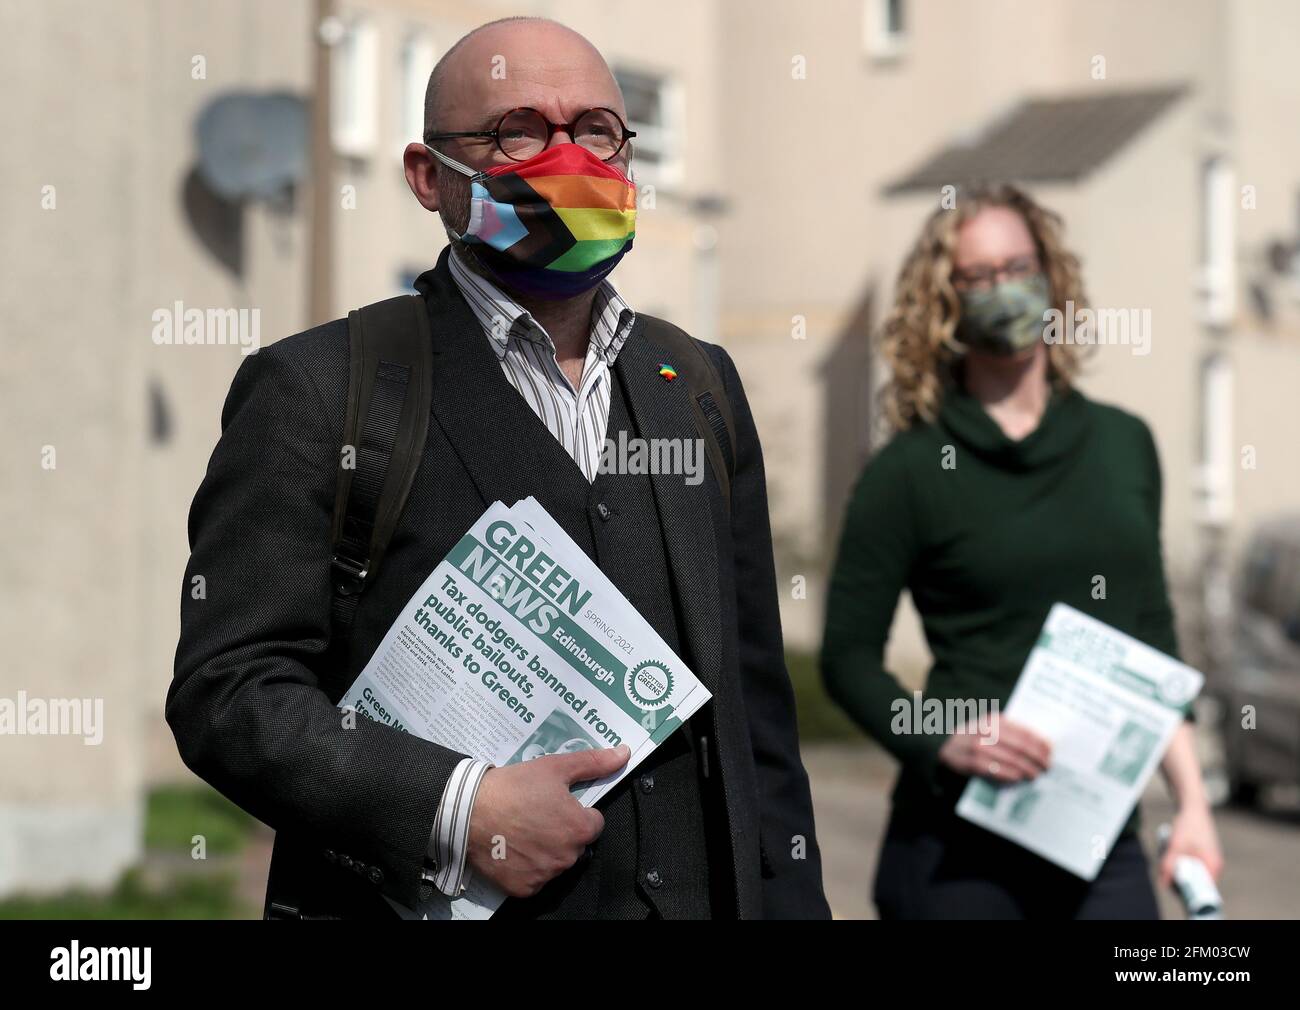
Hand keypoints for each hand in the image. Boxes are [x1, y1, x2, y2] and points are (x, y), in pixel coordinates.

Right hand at [466, 744, 629, 897]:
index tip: (557, 803)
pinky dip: (528, 866)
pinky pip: (535, 878)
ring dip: (546, 848)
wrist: (468, 811)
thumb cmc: (512, 788)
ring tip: (522, 828)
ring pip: (556, 861)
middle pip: (575, 844)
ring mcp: (546, 875)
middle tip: (537, 813)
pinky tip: (514, 847)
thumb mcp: (555, 767)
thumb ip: (593, 763)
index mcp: (579, 828)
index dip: (577, 811)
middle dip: (562, 830)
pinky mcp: (525, 888)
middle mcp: (567, 856)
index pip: (594, 823)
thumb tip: (623, 754)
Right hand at [937, 715, 1051, 782]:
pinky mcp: (972, 763)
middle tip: (1046, 766)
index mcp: (993, 720)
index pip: (1023, 732)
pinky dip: (1010, 775)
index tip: (1050, 751)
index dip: (1039, 743)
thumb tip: (1039, 744)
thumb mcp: (988, 727)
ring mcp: (978, 747)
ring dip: (1026, 769)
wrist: (944, 747)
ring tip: (1035, 774)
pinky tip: (1018, 778)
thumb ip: (1009, 731)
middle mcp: (986, 731)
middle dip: (1037, 758)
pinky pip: (997, 770)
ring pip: (1011, 760)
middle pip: (1020, 747)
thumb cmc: (973, 738)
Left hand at [1159, 802, 1222, 886]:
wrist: (1192, 805)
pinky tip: (1170, 849)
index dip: (1188, 893)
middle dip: (1179, 879)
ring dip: (1177, 868)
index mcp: (1213, 866)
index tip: (1174, 889)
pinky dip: (1179, 861)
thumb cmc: (1188, 824)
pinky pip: (1190, 865)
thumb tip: (1163, 884)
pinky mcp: (1202, 854)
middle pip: (1195, 883)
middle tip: (1165, 869)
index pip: (1203, 891)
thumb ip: (1168, 865)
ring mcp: (1209, 859)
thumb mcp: (1175, 845)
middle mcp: (1214, 865)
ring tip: (1167, 853)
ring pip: (1191, 873)